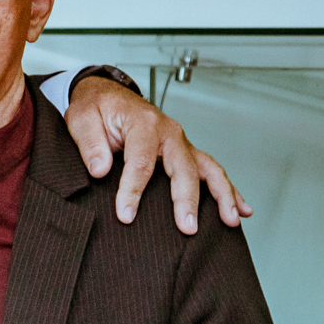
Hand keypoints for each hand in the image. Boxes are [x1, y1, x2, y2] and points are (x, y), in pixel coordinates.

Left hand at [65, 76, 250, 233]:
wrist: (106, 95)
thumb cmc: (95, 108)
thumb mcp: (82, 119)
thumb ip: (90, 144)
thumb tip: (101, 171)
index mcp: (143, 123)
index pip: (141, 162)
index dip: (133, 190)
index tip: (125, 215)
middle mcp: (169, 132)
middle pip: (183, 168)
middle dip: (186, 200)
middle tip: (186, 228)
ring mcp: (181, 143)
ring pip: (208, 169)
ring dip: (221, 196)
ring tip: (229, 222)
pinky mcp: (184, 153)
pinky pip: (211, 171)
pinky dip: (229, 190)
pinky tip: (241, 210)